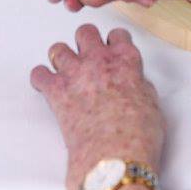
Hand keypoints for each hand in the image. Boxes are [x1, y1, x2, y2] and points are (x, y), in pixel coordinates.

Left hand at [30, 25, 162, 189]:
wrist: (115, 156)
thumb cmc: (138, 136)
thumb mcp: (152, 104)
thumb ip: (139, 86)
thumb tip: (133, 84)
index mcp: (126, 60)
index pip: (117, 35)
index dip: (113, 43)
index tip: (111, 51)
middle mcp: (99, 60)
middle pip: (85, 32)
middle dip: (85, 43)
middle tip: (87, 59)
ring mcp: (75, 73)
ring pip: (58, 48)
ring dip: (61, 59)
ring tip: (66, 74)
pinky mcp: (56, 91)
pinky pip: (38, 74)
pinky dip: (41, 80)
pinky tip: (47, 89)